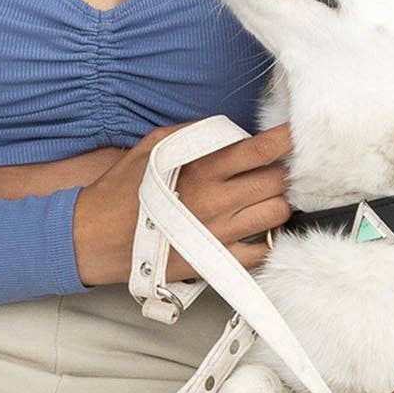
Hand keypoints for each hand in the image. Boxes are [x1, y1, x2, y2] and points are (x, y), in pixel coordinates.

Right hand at [72, 120, 293, 287]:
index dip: (286, 140)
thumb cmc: (121, 191)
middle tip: (272, 170)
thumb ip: (193, 134)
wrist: (96, 239)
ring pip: (277, 215)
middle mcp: (217, 201)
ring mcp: (221, 234)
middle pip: (278, 182)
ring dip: (276, 203)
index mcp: (203, 170)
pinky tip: (253, 229)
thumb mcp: (151, 148)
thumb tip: (228, 130)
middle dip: (281, 172)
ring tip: (261, 199)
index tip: (297, 134)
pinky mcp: (217, 262)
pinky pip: (263, 251)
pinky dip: (266, 238)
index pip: (259, 151)